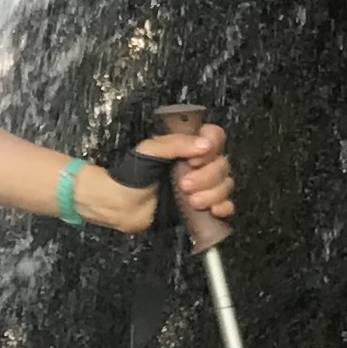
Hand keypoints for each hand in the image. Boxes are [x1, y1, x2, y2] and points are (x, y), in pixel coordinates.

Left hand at [123, 120, 232, 236]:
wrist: (120, 207)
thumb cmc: (131, 176)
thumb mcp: (149, 151)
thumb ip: (176, 144)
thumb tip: (204, 144)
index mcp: (186, 145)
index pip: (214, 136)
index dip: (212, 146)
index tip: (195, 159)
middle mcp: (198, 164)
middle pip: (222, 164)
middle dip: (206, 177)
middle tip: (184, 185)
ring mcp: (202, 186)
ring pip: (225, 184)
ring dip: (213, 194)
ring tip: (191, 201)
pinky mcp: (202, 206)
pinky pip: (225, 205)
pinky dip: (223, 207)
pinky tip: (212, 211)